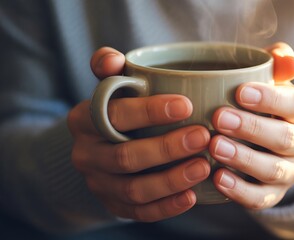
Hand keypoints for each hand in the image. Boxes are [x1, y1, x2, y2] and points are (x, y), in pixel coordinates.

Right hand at [67, 47, 210, 221]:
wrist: (101, 148)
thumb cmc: (119, 111)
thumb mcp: (111, 87)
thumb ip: (110, 70)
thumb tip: (113, 59)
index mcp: (84, 120)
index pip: (114, 115)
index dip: (149, 111)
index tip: (186, 105)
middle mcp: (86, 154)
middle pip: (125, 156)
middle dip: (166, 148)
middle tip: (202, 136)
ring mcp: (99, 183)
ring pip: (134, 189)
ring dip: (171, 180)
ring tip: (204, 167)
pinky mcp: (114, 205)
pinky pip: (139, 212)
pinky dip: (166, 207)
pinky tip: (192, 196)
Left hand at [209, 42, 293, 208]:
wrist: (268, 145)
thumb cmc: (262, 106)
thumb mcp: (271, 82)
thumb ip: (276, 66)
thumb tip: (285, 55)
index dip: (271, 100)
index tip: (240, 92)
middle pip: (286, 139)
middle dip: (253, 128)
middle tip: (219, 118)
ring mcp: (289, 172)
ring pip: (273, 170)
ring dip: (244, 159)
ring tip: (215, 148)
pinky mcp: (273, 195)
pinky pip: (260, 198)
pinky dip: (240, 191)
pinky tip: (218, 178)